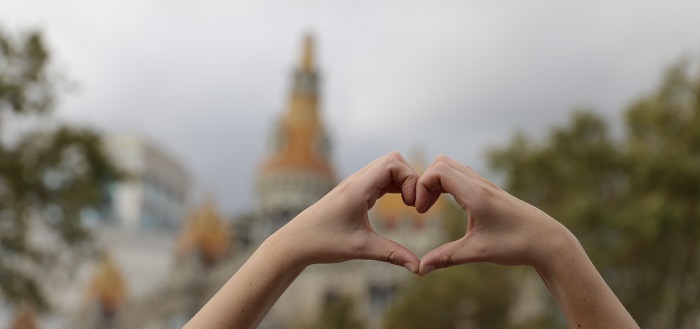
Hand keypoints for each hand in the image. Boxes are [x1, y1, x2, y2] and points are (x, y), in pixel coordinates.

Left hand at [273, 152, 420, 272]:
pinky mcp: (354, 192)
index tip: (413, 206)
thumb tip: (418, 268)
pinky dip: (394, 187)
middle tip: (414, 205)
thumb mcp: (360, 249)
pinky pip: (380, 179)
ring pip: (387, 168)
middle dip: (411, 178)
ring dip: (403, 182)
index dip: (410, 179)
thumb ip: (392, 254)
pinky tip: (399, 205)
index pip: (393, 164)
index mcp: (358, 188)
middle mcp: (357, 181)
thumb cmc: (322, 243)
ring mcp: (355, 184)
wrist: (295, 242)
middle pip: (394, 160)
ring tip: (410, 206)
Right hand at [415, 155, 569, 275]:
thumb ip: (446, 258)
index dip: (422, 187)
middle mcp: (479, 183)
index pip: (438, 172)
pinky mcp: (488, 190)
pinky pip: (461, 175)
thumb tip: (420, 270)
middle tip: (423, 207)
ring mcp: (484, 184)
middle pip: (441, 163)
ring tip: (431, 206)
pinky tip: (448, 205)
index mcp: (476, 194)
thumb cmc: (516, 244)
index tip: (421, 211)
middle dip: (425, 182)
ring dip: (436, 182)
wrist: (547, 240)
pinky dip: (447, 184)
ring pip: (451, 167)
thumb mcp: (478, 252)